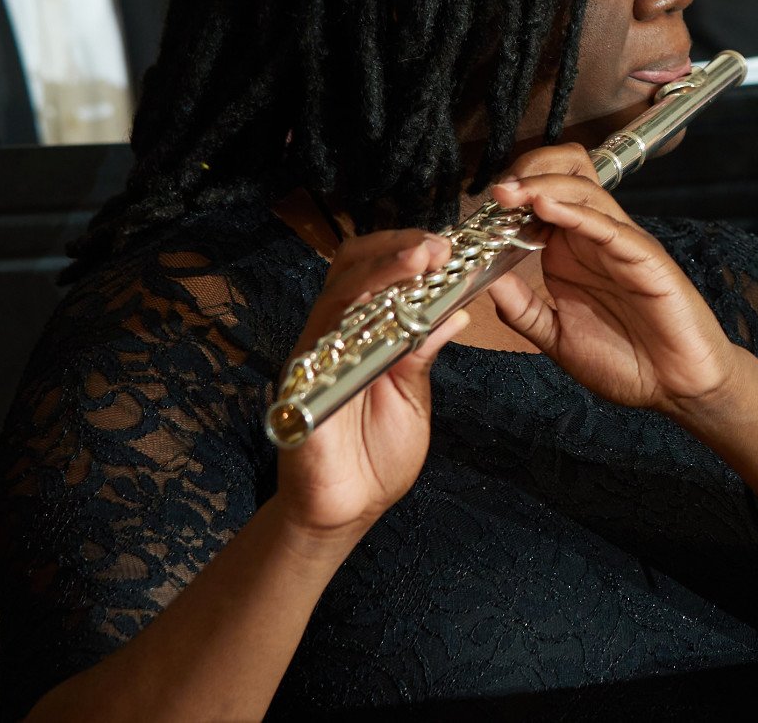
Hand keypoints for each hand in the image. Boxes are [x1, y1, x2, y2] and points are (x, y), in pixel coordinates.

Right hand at [273, 229, 472, 544]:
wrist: (347, 511)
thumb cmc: (376, 456)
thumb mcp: (411, 395)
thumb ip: (423, 353)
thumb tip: (455, 310)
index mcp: (361, 333)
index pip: (376, 274)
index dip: (408, 253)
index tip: (451, 245)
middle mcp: (334, 336)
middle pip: (351, 269)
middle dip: (395, 250)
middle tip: (438, 246)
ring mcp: (314, 358)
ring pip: (338, 294)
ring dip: (382, 271)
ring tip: (423, 259)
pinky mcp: (302, 387)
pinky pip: (323, 342)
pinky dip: (357, 320)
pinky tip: (389, 313)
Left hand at [482, 146, 742, 411]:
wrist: (678, 388)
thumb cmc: (627, 363)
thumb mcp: (557, 339)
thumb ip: (523, 310)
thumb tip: (483, 282)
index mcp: (572, 254)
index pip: (540, 202)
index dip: (510, 197)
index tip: (477, 208)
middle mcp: (596, 240)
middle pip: (565, 178)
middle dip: (528, 173)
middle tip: (496, 190)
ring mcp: (621, 244)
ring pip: (585, 191)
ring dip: (543, 185)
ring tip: (510, 192)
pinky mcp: (645, 257)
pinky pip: (608, 225)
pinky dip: (576, 211)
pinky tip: (545, 207)